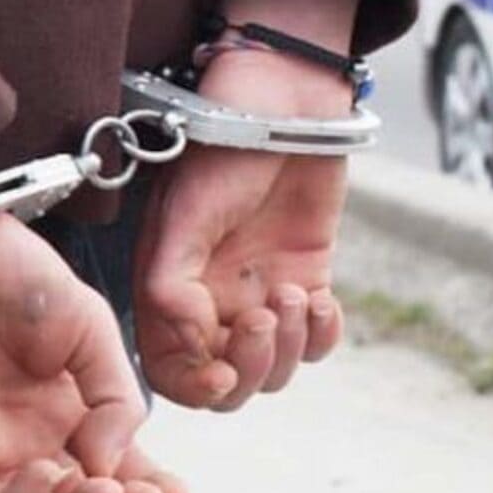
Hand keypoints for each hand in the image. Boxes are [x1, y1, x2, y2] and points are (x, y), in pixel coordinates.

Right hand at [134, 0, 358, 409]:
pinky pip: (316, 341)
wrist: (286, 106)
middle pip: (228, 383)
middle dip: (250, 368)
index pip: (173, 370)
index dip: (195, 385)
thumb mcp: (183, 216)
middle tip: (263, 320)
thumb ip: (170, 287)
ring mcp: (261, 294)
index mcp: (170, 291)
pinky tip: (321, 300)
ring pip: (275, 367)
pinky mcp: (307, 279)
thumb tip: (190, 344)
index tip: (221, 374)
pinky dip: (322, 335)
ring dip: (289, 347)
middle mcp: (214, 302)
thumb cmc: (224, 150)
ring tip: (294, 295)